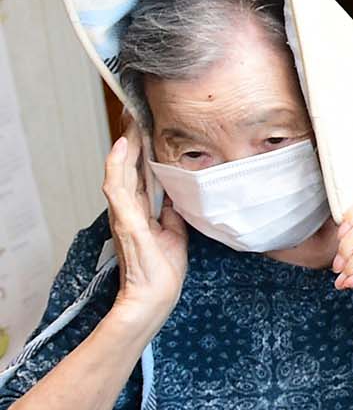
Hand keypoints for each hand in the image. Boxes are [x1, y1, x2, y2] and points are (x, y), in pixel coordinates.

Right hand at [104, 129, 186, 325]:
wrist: (154, 296)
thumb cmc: (162, 270)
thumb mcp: (175, 233)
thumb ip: (173, 212)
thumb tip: (178, 194)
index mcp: (141, 211)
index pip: (139, 173)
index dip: (142, 150)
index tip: (147, 127)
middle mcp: (128, 208)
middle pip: (127, 167)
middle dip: (132, 140)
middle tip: (136, 114)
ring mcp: (124, 213)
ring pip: (119, 171)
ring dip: (125, 145)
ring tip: (131, 121)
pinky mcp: (125, 220)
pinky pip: (117, 188)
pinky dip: (118, 166)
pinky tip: (122, 148)